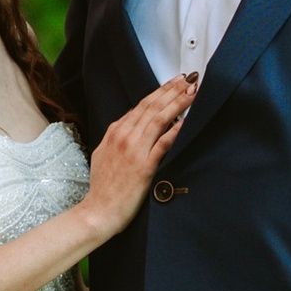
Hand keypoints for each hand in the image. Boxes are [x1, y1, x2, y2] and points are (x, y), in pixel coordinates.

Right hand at [78, 74, 195, 241]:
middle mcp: (124, 137)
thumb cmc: (102, 188)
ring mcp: (133, 150)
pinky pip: (163, 143)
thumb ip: (116, 139)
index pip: (141, 106)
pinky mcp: (144, 166)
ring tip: (192, 92)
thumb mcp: (104, 155)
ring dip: (177, 103)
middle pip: (151, 107)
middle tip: (188, 79)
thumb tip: (130, 127)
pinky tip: (187, 120)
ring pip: (158, 119)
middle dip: (171, 90)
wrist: (98, 212)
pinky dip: (176, 130)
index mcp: (114, 133)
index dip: (159, 92)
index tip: (173, 83)